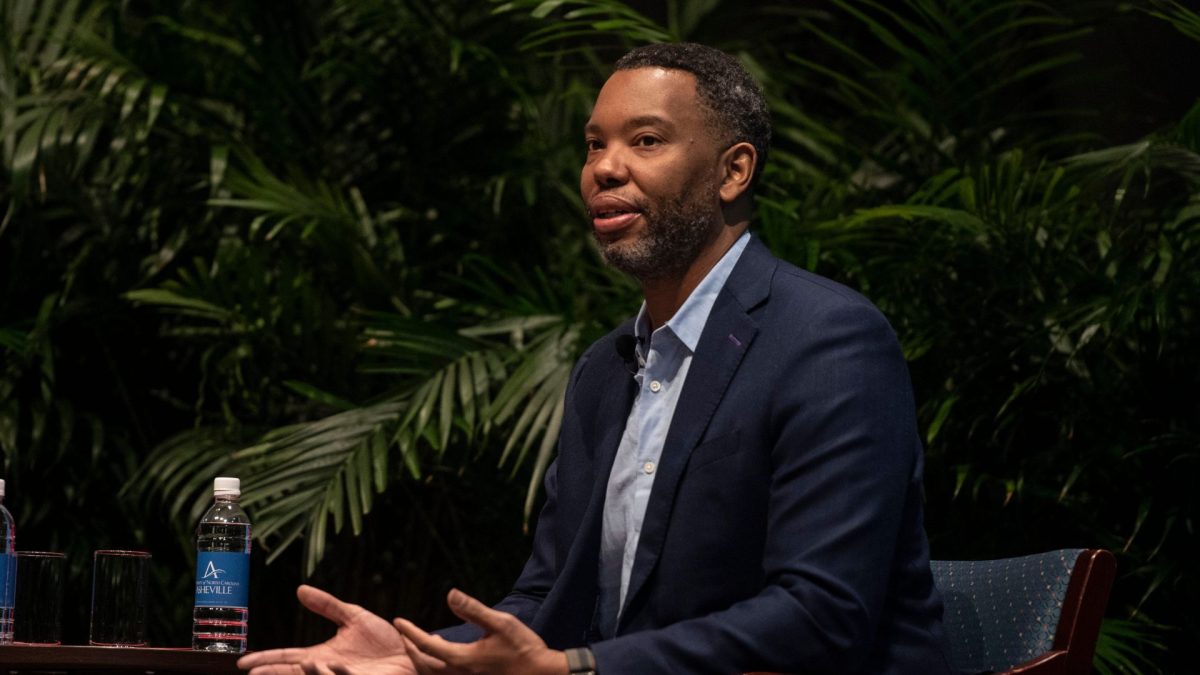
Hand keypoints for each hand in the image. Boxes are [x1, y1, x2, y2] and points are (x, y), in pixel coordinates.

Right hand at [237, 585, 413, 674]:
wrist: (413, 654)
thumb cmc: (385, 641)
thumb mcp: (354, 617)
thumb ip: (328, 606)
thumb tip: (300, 589)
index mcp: (323, 656)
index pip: (288, 658)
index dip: (267, 660)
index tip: (243, 663)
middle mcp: (328, 671)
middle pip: (294, 673)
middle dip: (273, 674)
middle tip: (252, 674)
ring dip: (304, 673)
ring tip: (295, 664)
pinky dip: (333, 674)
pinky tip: (324, 664)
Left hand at [393, 589, 566, 674]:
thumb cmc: (523, 648)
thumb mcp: (501, 623)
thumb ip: (473, 610)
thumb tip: (450, 594)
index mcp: (462, 660)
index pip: (426, 645)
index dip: (410, 632)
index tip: (398, 621)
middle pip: (423, 664)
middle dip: (410, 648)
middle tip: (403, 634)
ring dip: (421, 660)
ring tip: (419, 644)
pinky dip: (435, 668)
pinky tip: (444, 657)